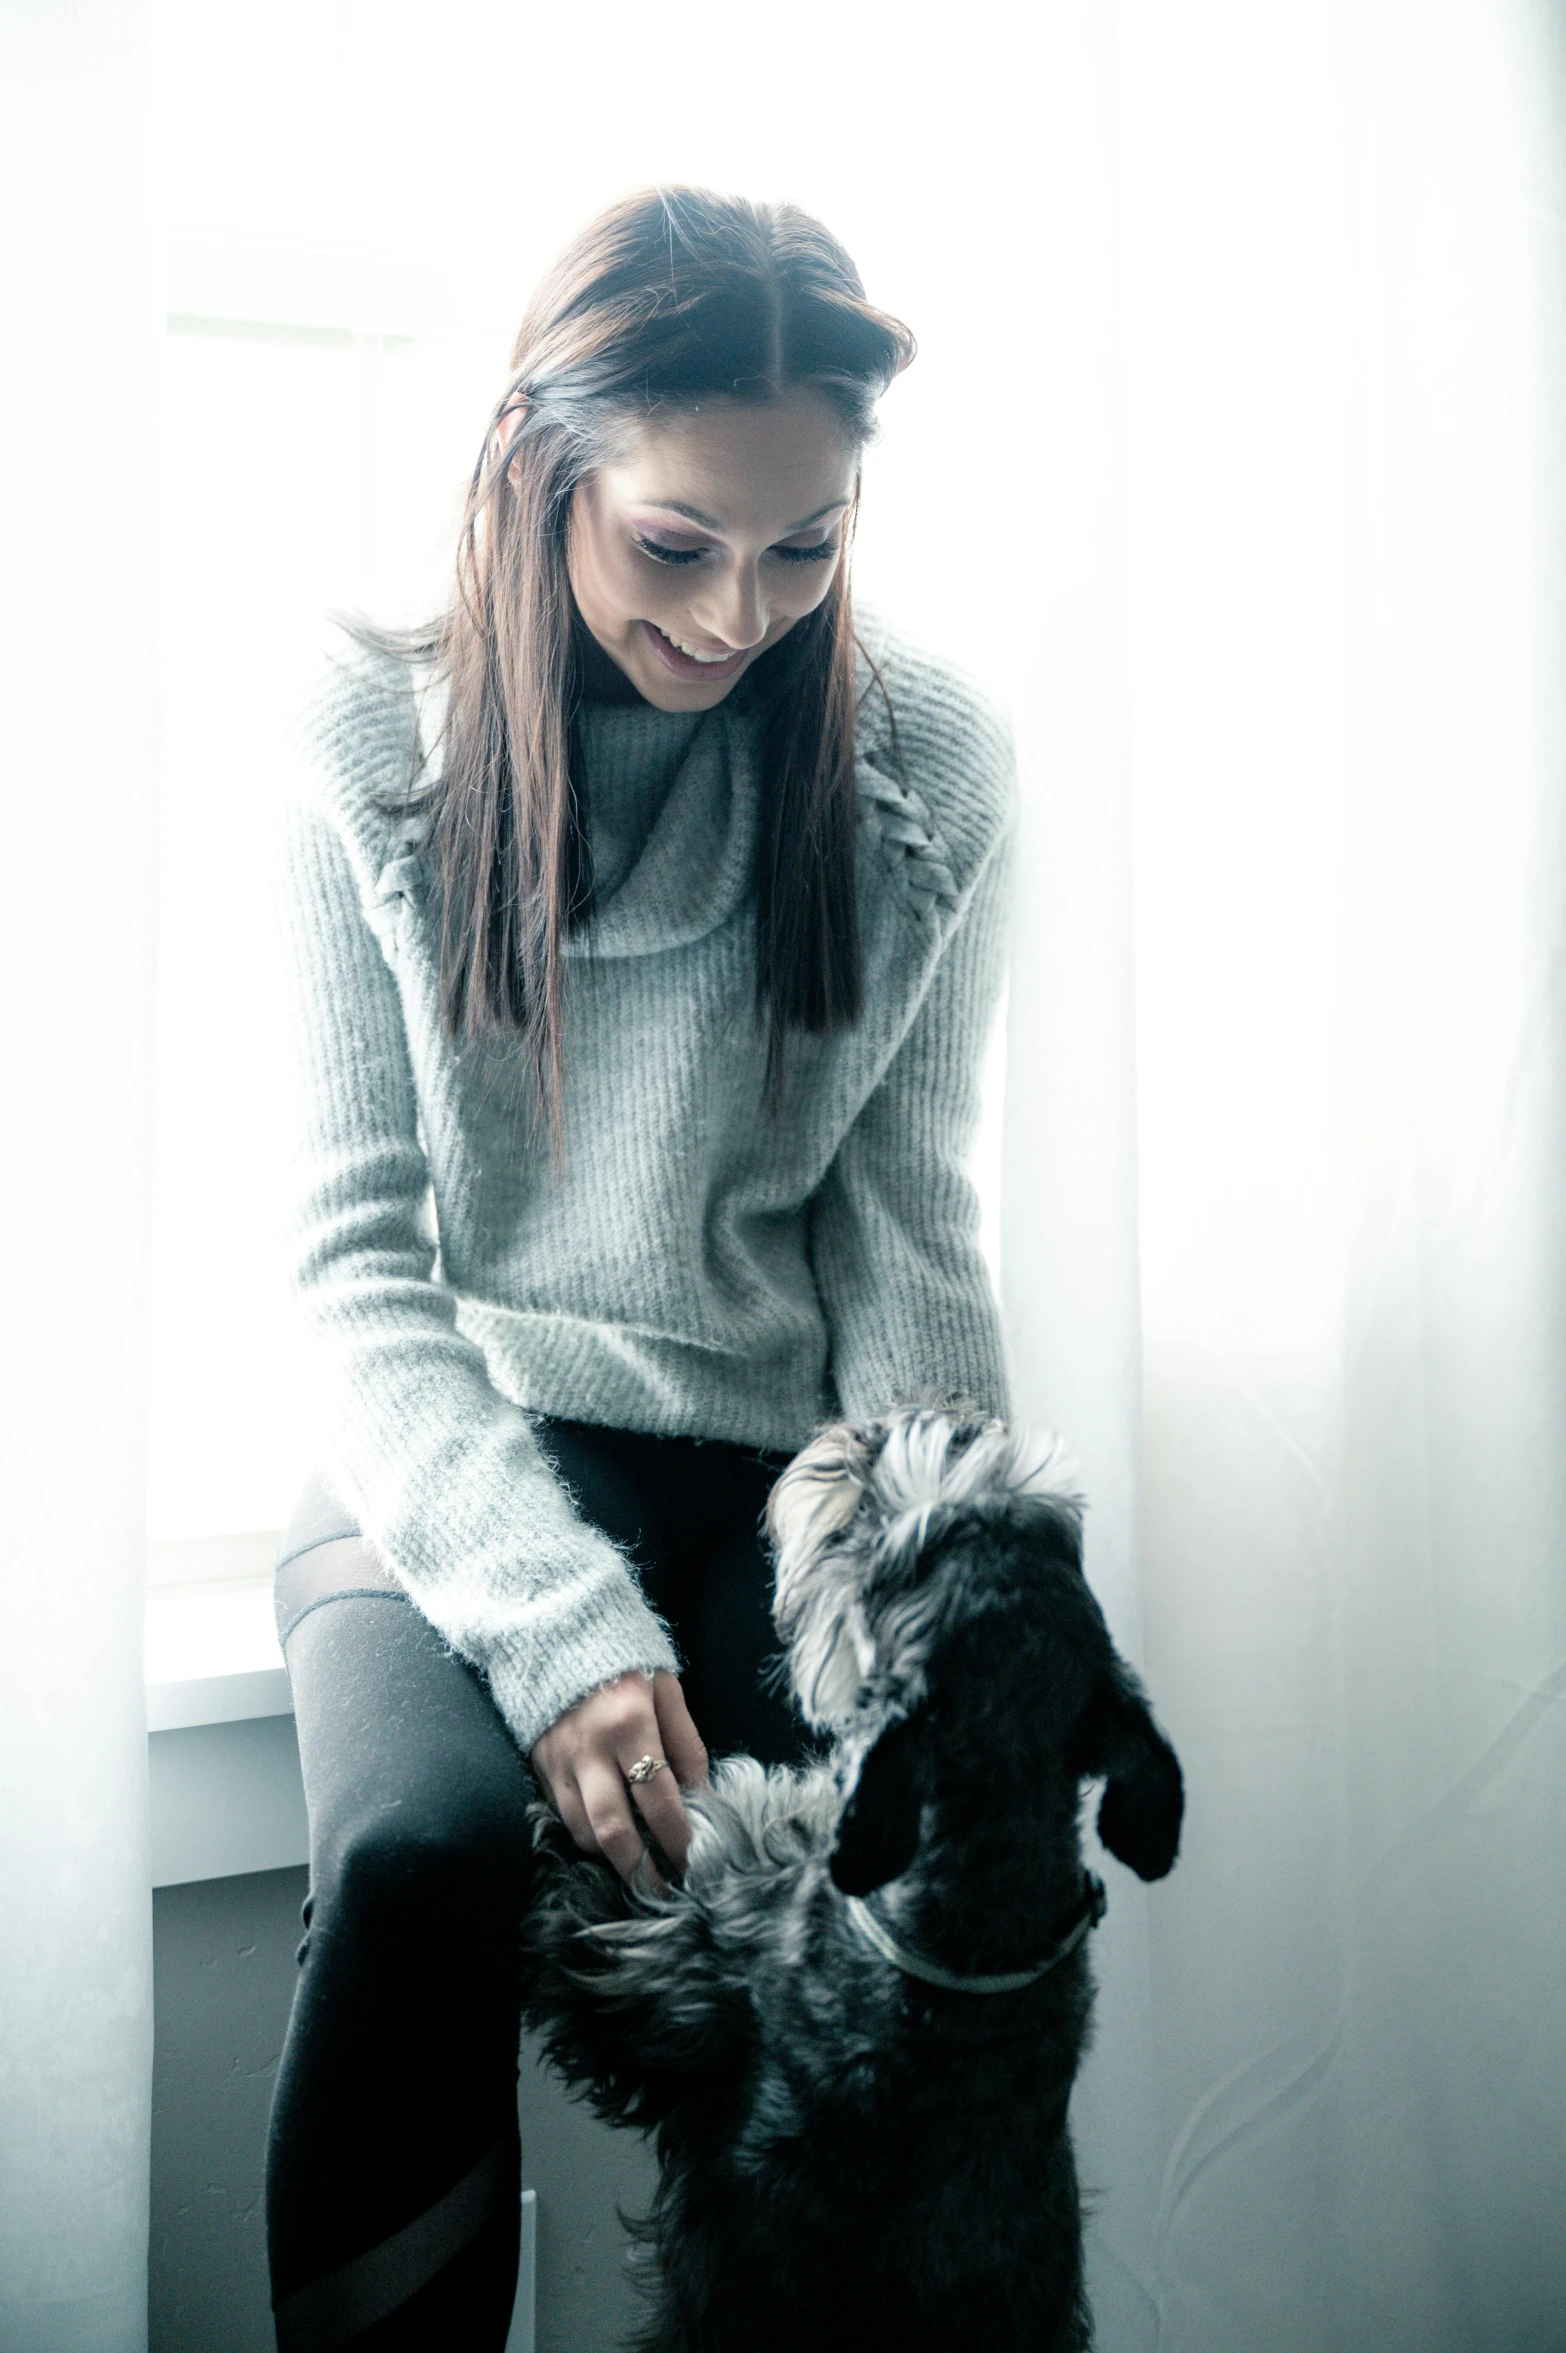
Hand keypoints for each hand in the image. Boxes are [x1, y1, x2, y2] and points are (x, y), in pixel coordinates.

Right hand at [530, 1668, 707, 1882]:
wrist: (556, 1632)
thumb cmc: (624, 1660)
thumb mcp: (666, 1688)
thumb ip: (686, 1742)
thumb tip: (701, 1795)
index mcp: (629, 1723)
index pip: (658, 1798)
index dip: (678, 1838)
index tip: (694, 1862)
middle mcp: (590, 1747)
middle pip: (614, 1830)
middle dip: (641, 1869)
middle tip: (664, 1890)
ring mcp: (558, 1760)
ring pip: (583, 1831)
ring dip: (612, 1859)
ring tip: (640, 1869)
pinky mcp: (539, 1765)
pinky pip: (562, 1817)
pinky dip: (586, 1835)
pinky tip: (608, 1841)